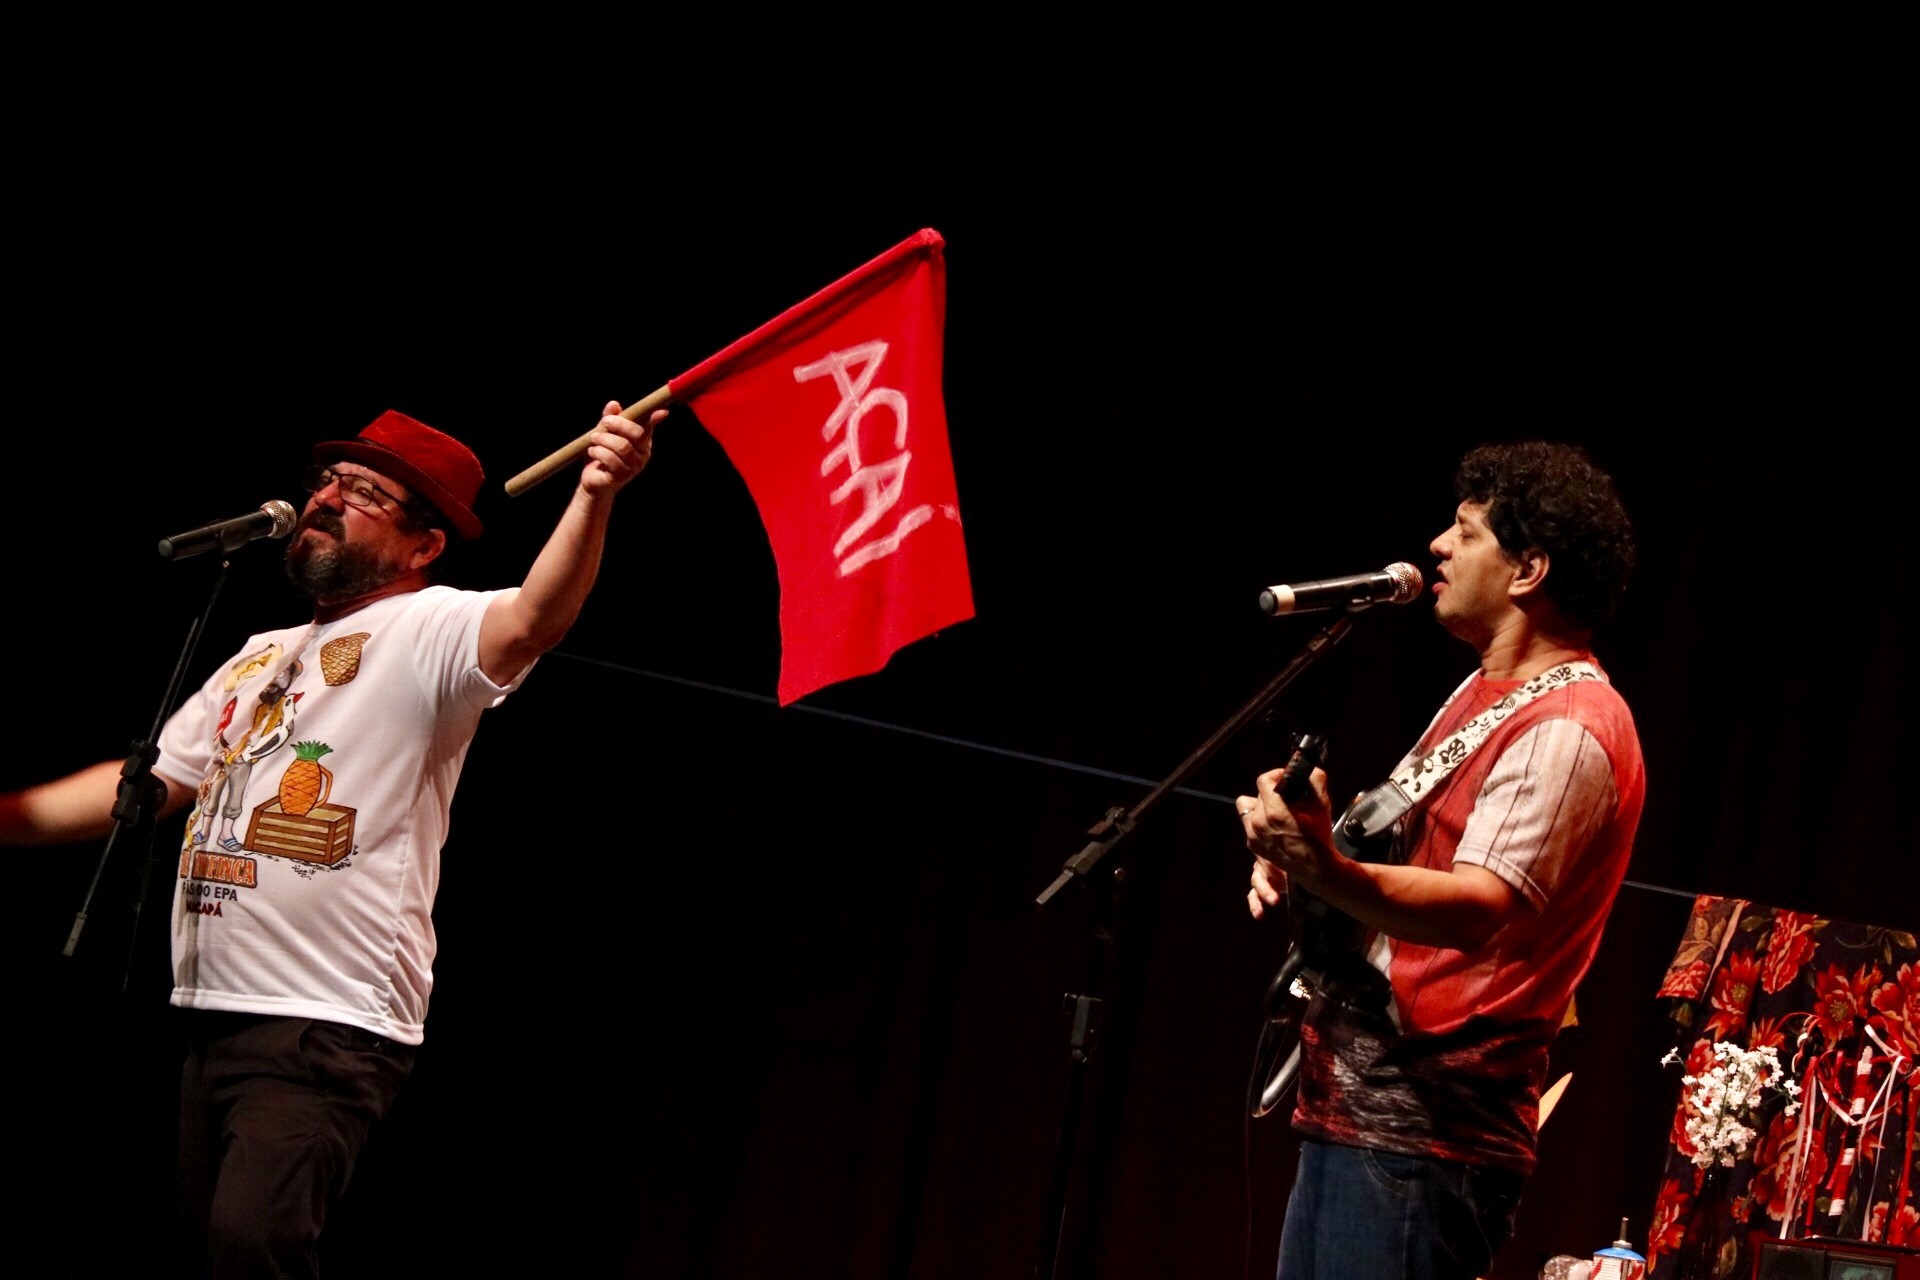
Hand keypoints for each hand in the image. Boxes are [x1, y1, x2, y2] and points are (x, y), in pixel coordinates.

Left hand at [580, 399, 663, 496]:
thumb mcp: (604, 433)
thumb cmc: (602, 455)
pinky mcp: (622, 476)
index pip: (649, 428)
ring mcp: (634, 467)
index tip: (662, 411)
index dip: (655, 419)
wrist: (594, 482)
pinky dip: (598, 452)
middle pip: (637, 434)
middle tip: (604, 422)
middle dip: (619, 424)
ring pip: (622, 446)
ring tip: (593, 439)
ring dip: (604, 439)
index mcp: (642, 441)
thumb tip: (614, 404)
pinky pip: (611, 459)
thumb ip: (609, 419)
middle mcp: (642, 454)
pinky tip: (592, 451)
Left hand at [1236, 763, 1336, 908]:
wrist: (1315, 867)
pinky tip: (1274, 825)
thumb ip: (1316, 780)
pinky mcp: (1252, 845)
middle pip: (1257, 793)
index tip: (1286, 777)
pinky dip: (1259, 821)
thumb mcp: (1322, 804)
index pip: (1263, 780)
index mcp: (1274, 811)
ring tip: (1276, 809)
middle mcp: (1258, 823)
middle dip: (1273, 791)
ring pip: (1247, 807)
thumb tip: (1309, 769)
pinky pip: (1249, 824)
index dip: (1276, 774)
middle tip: (1287, 796)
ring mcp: (1253, 835)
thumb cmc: (1319, 837)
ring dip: (1261, 805)